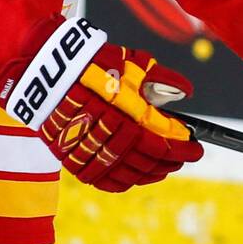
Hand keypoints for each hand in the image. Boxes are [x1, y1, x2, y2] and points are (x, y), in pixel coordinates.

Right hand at [1, 16, 202, 191]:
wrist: (46, 72)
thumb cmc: (92, 63)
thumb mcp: (131, 61)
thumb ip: (160, 77)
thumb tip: (185, 92)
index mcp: (124, 115)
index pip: (162, 143)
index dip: (183, 149)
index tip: (197, 146)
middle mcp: (107, 137)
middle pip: (148, 162)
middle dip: (171, 160)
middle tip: (184, 156)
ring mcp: (88, 152)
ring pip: (129, 175)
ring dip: (152, 173)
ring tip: (165, 166)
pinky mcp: (72, 159)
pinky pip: (105, 181)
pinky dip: (125, 182)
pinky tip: (137, 176)